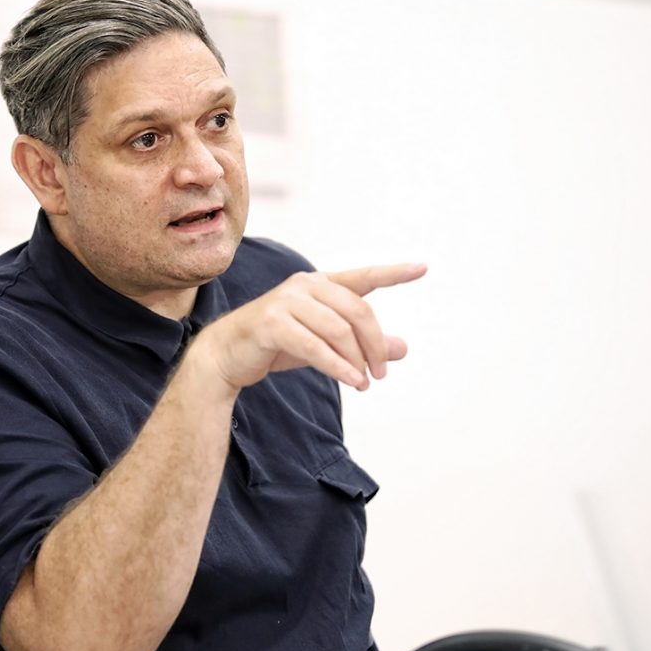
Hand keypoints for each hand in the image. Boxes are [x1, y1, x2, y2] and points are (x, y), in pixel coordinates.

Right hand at [193, 263, 426, 392]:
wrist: (227, 356)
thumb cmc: (278, 345)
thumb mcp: (325, 344)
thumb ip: (363, 344)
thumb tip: (403, 349)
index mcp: (319, 284)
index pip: (362, 277)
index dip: (392, 273)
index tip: (422, 268)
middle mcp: (304, 286)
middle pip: (356, 311)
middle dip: (374, 344)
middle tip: (382, 372)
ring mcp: (286, 302)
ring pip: (338, 330)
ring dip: (357, 360)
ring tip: (365, 383)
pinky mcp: (272, 323)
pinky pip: (315, 346)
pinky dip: (338, 366)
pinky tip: (352, 380)